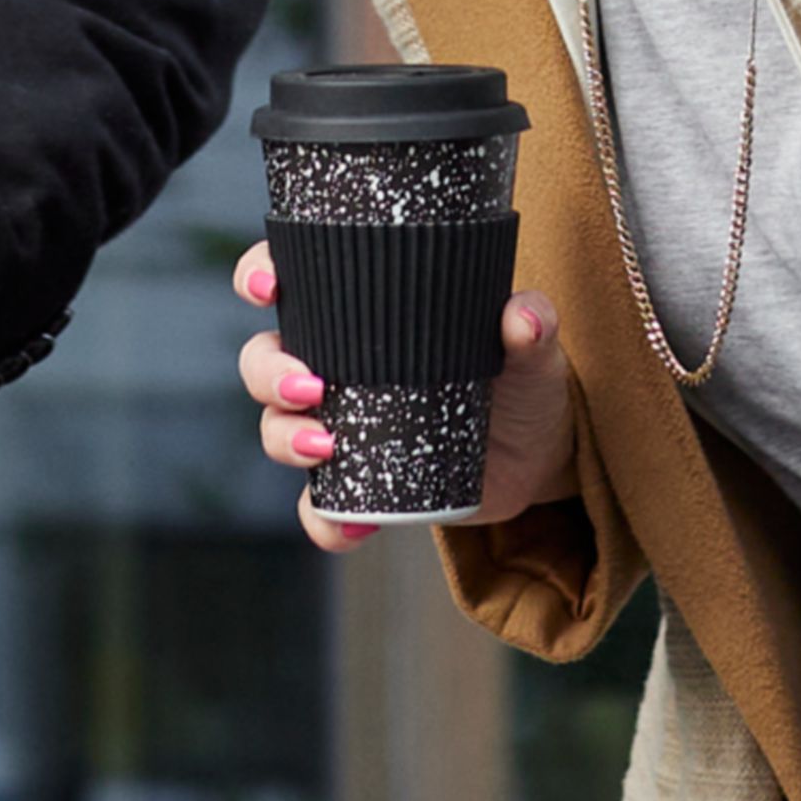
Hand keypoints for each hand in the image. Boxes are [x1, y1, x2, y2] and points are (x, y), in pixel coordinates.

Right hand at [234, 249, 576, 553]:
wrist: (539, 454)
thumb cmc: (521, 379)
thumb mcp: (531, 349)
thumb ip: (531, 325)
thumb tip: (522, 318)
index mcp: (363, 314)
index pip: (292, 280)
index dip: (261, 274)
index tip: (267, 289)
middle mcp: (336, 367)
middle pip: (263, 360)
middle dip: (269, 373)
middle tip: (311, 388)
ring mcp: (341, 428)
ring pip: (276, 429)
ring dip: (285, 439)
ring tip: (327, 449)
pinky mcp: (357, 488)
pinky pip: (318, 510)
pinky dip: (325, 522)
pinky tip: (358, 526)